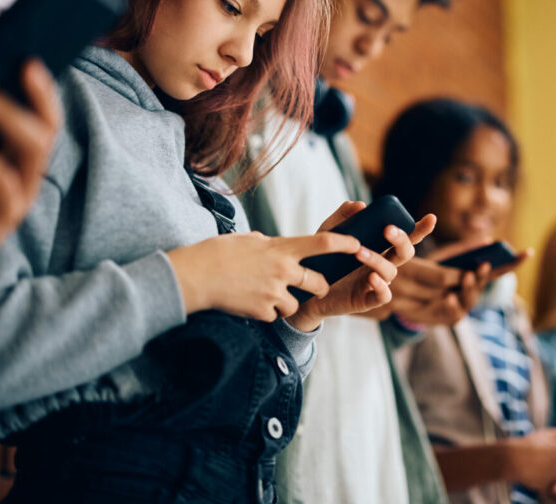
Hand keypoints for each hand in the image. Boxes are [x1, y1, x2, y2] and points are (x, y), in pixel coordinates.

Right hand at [168, 230, 361, 320]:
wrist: (197, 276)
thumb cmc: (218, 252)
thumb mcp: (247, 240)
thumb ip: (267, 244)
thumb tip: (271, 245)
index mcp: (282, 248)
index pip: (323, 243)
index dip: (345, 244)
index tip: (359, 245)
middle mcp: (283, 270)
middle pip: (318, 283)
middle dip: (319, 287)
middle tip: (314, 287)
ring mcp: (274, 292)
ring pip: (296, 304)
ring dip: (287, 303)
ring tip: (265, 295)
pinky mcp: (263, 311)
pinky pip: (275, 315)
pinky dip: (267, 312)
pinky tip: (250, 303)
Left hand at [287, 202, 435, 330]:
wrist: (306, 291)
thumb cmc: (323, 261)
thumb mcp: (328, 235)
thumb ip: (342, 218)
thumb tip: (359, 204)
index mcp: (379, 248)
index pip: (405, 237)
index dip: (420, 229)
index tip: (431, 218)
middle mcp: (382, 265)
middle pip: (405, 252)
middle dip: (402, 239)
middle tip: (387, 229)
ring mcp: (376, 283)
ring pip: (391, 271)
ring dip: (378, 259)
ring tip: (359, 252)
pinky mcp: (367, 300)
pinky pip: (383, 295)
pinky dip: (381, 286)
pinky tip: (371, 278)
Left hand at [376, 240, 531, 326]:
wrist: (402, 296)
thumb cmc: (426, 275)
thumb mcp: (443, 259)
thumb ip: (462, 250)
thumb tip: (487, 239)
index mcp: (474, 277)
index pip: (498, 269)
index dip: (513, 262)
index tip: (528, 252)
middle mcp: (471, 293)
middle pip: (483, 284)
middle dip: (484, 275)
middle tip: (482, 265)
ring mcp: (461, 307)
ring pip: (470, 299)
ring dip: (470, 288)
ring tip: (467, 276)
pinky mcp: (447, 318)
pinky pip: (453, 314)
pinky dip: (452, 306)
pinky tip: (449, 297)